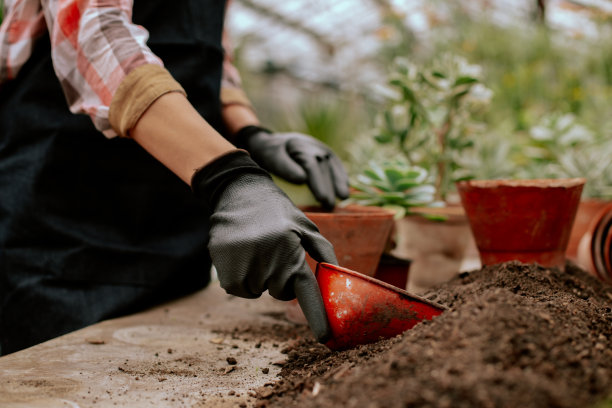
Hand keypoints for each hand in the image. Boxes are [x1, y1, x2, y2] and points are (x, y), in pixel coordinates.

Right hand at [192, 150, 334, 342]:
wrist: (238, 191)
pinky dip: (241, 278)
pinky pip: (239, 290)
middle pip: (280, 293)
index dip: (318, 317)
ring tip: (255, 248)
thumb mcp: (305, 225)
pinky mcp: (225, 269)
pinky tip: (241, 255)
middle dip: (279, 278)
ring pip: (258, 292)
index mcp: (292, 253)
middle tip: (273, 250)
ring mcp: (245, 266)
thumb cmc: (277, 211)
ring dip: (258, 277)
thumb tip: (339, 274)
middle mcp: (269, 261)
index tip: (325, 339)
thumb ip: (324, 251)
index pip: (307, 293)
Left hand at [235, 126, 348, 209]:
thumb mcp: (271, 158)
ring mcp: (320, 148)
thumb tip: (302, 178)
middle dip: (329, 186)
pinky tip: (344, 189)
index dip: (318, 182)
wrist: (270, 142)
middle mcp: (313, 145)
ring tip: (342, 198)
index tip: (322, 198)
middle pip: (324, 167)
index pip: (312, 165)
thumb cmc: (268, 154)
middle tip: (330, 205)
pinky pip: (336, 164)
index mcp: (299, 145)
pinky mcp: (325, 152)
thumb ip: (284, 167)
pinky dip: (341, 176)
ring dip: (339, 182)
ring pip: (332, 165)